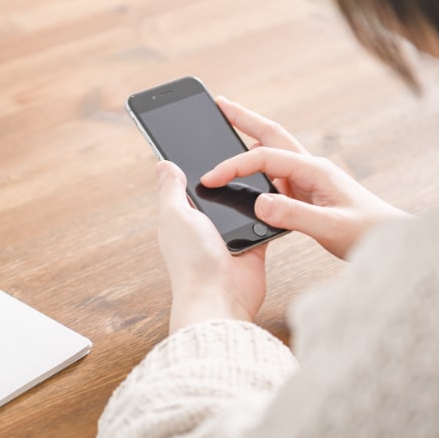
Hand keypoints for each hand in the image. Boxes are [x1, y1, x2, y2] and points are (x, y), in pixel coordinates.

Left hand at [155, 160, 268, 333]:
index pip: (189, 184)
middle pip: (220, 190)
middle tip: (243, 148)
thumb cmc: (192, 261)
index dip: (197, 164)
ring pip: (243, 203)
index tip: (208, 140)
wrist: (221, 297)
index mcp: (183, 217)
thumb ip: (171, 189)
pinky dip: (268, 210)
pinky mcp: (253, 244)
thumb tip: (164, 164)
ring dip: (250, 192)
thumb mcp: (174, 215)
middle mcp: (206, 225)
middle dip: (230, 175)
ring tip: (262, 166)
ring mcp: (230, 235)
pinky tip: (274, 193)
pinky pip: (263, 220)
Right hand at [201, 97, 411, 259]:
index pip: (264, 158)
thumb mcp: (330, 227)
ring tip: (228, 127)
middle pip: (271, 135)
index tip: (210, 177)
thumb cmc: (369, 232)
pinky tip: (249, 172)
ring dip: (250, 137)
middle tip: (219, 104)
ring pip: (274, 151)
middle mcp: (312, 168)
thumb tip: (259, 203)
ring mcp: (311, 179)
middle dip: (243, 119)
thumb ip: (294, 215)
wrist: (394, 240)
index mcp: (315, 170)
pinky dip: (259, 165)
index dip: (234, 165)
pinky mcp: (310, 193)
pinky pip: (278, 174)